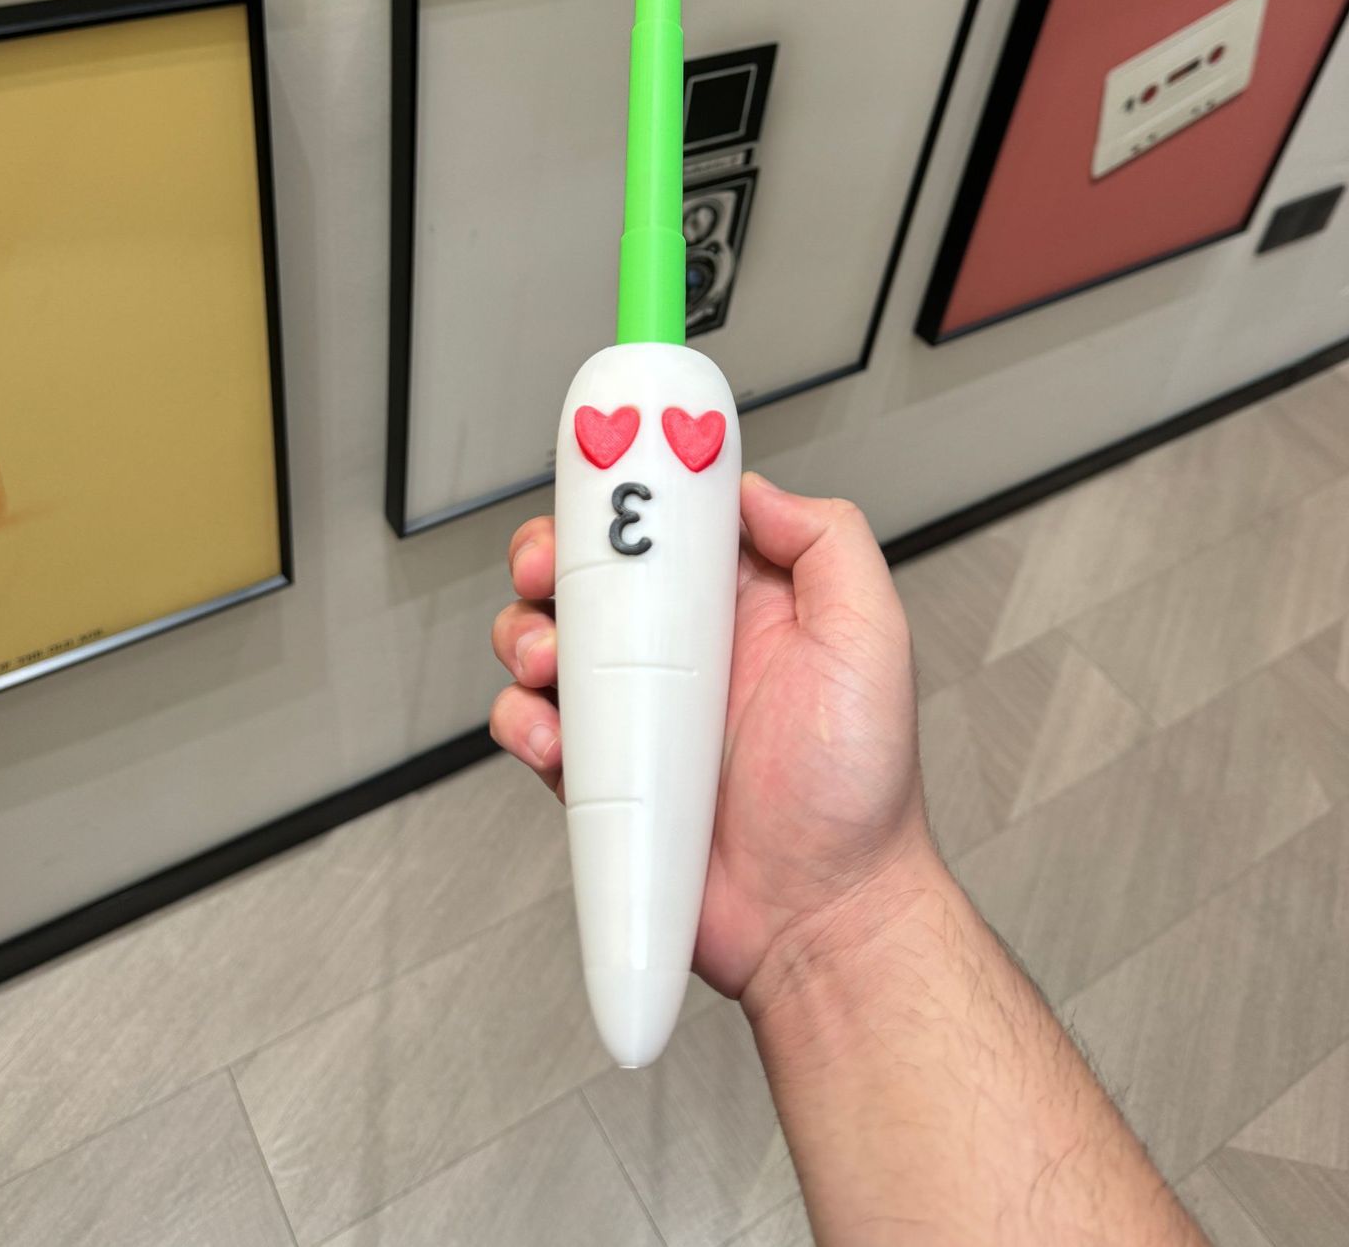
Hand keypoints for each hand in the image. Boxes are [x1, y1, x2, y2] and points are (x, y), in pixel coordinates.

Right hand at [490, 473, 931, 1001]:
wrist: (821, 917)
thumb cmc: (861, 795)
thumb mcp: (872, 639)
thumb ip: (828, 542)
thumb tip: (754, 485)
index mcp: (743, 600)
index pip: (671, 520)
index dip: (625, 492)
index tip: (596, 477)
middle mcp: (683, 646)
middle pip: (589, 571)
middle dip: (551, 558)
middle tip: (547, 572)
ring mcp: (636, 709)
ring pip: (547, 640)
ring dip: (525, 637)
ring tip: (549, 665)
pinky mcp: (601, 769)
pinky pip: (534, 725)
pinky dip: (523, 723)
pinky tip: (554, 740)